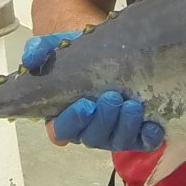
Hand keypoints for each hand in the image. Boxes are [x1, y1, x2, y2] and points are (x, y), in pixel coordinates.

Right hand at [21, 30, 163, 151]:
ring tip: (132, 106)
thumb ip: (39, 50)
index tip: (85, 104)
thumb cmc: (79, 51)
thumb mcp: (57, 46)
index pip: (61, 130)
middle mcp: (88, 128)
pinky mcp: (137, 130)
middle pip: (92, 137)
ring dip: (124, 127)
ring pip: (116, 141)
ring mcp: (113, 131)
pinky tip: (154, 126)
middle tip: (112, 98)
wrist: (109, 43)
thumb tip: (31, 59)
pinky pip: (142, 141)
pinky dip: (148, 138)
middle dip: (103, 121)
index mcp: (63, 115)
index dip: (72, 122)